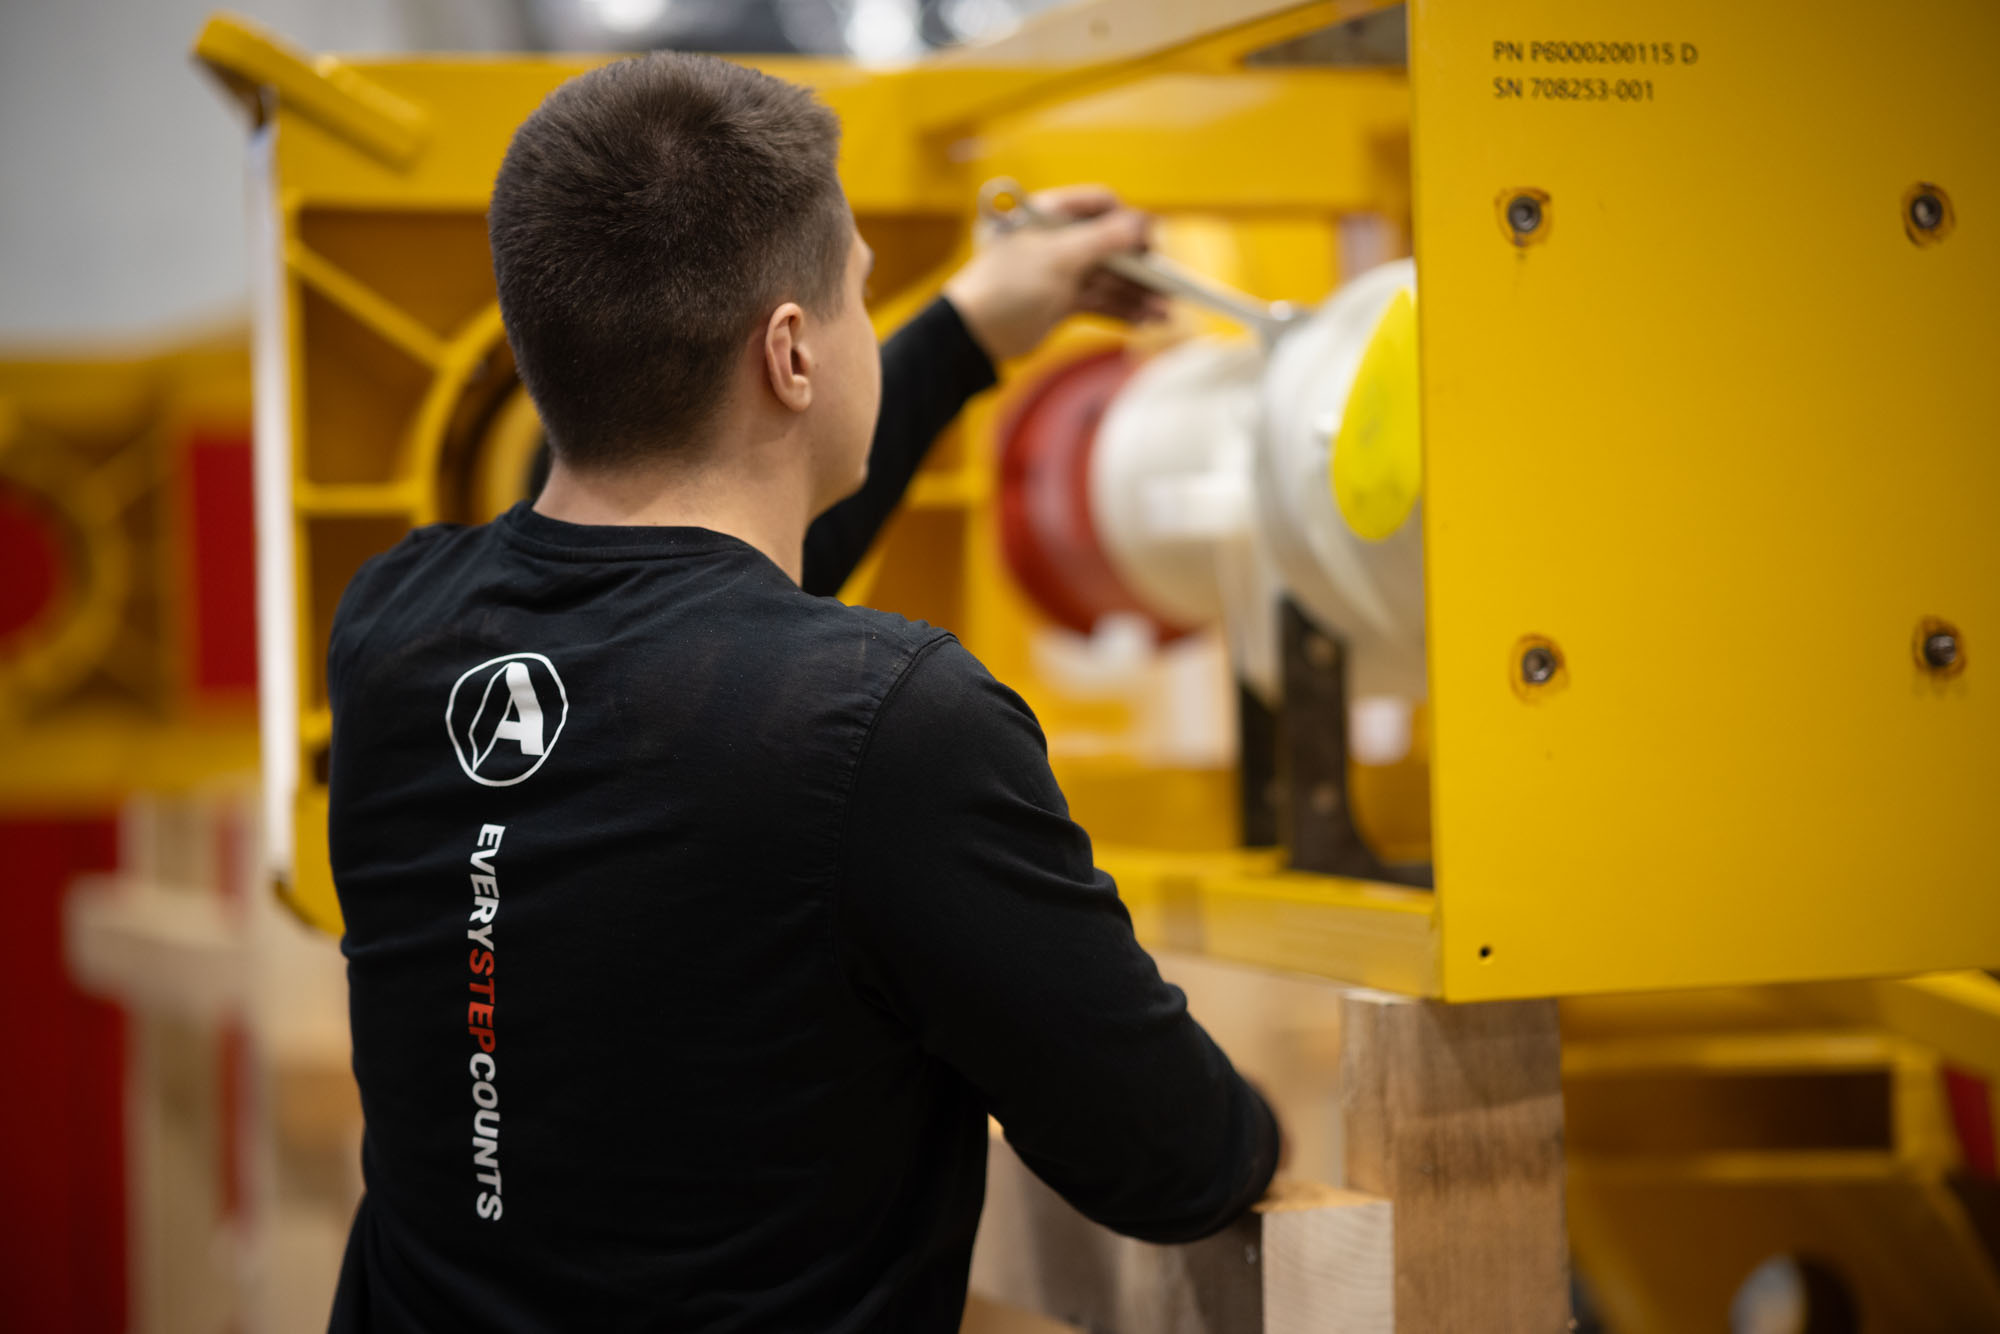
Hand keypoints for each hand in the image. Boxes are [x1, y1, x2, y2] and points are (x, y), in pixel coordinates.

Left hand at [942, 185, 1170, 361]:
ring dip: (1137, 295)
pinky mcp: (1061, 301)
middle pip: (1110, 246)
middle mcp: (1056, 239)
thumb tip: (1145, 223)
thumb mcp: (1059, 258)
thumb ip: (1104, 239)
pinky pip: (1100, 301)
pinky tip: (1147, 321)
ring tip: (1166, 312)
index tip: (1153, 241)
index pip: (1098, 205)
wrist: (972, 336)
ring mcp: (1059, 272)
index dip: (1128, 222)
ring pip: (1109, 278)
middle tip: (1171, 284)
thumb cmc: (1006, 287)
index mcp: (1047, 213)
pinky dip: (1122, 310)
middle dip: (1141, 268)